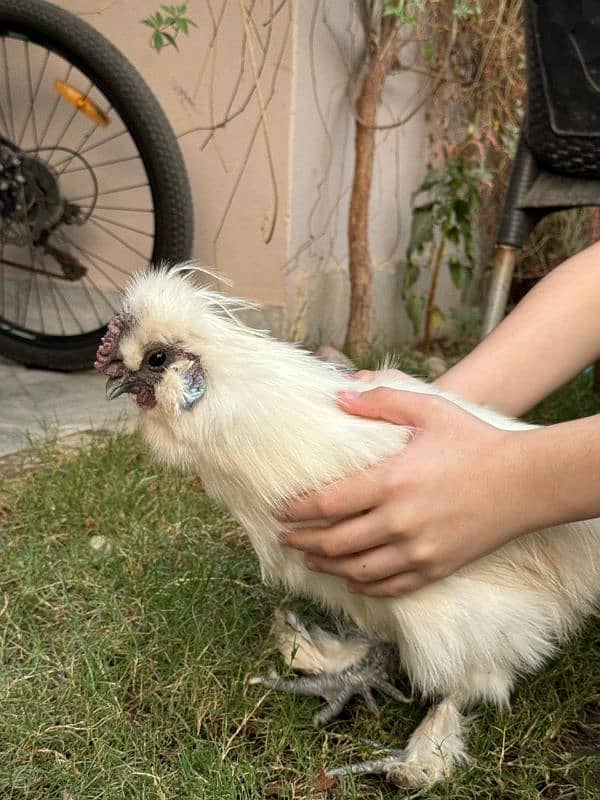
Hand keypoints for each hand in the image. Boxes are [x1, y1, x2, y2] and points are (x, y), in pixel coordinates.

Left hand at [281, 387, 535, 595]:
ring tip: (308, 559)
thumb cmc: (475, 441)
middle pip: (335, 540)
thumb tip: (338, 394)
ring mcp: (418, 550)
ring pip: (358, 569)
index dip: (297, 509)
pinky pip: (392, 586)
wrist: (526, 481)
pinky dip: (365, 587)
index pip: (327, 503)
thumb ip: (380, 400)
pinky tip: (352, 582)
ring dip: (326, 566)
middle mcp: (399, 521)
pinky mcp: (437, 567)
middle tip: (283, 537)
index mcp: (391, 481)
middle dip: (302, 539)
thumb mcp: (429, 408)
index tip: (279, 510)